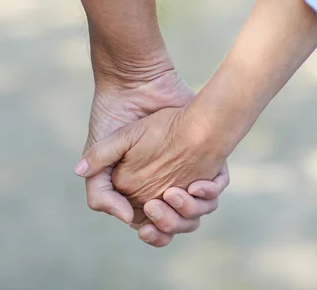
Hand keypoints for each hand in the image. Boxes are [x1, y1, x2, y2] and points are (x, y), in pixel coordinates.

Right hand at [82, 70, 228, 246]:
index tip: (147, 229)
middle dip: (173, 224)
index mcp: (139, 189)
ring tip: (177, 194)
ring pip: (198, 210)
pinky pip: (216, 187)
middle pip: (178, 223)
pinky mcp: (206, 159)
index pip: (151, 225)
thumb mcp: (100, 156)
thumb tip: (125, 218)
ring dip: (192, 211)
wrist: (139, 85)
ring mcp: (187, 173)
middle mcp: (165, 184)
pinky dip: (210, 190)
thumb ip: (99, 190)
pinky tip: (198, 184)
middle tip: (161, 207)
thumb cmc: (115, 118)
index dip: (153, 232)